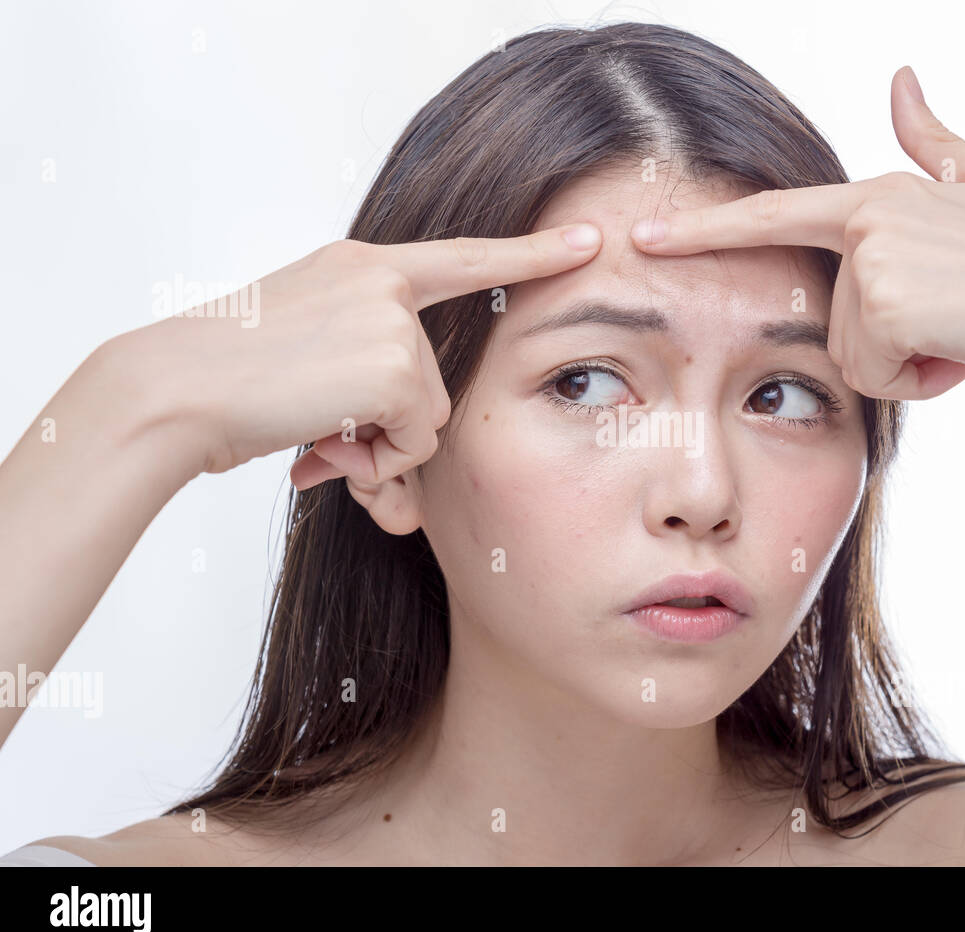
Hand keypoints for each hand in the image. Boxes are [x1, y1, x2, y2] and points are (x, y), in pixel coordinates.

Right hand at [121, 224, 602, 490]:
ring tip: (314, 428)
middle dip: (391, 424)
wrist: (172, 391)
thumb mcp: (302, 343)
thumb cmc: (225, 380)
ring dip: (379, 443)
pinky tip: (323, 438)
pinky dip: (376, 457)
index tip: (590, 240)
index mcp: (360, 267)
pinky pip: (417, 438)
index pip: (462, 256)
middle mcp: (381, 280)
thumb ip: (361, 357)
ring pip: (429, 414)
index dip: (530, 251)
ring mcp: (390, 318)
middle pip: (437, 378)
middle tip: (324, 428)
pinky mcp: (393, 363)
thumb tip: (398, 430)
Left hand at [629, 66, 964, 400]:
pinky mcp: (885, 302)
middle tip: (964, 319)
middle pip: (836, 321)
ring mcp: (874, 258)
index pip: (776, 215)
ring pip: (856, 355)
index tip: (642, 238)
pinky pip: (877, 377)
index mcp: (879, 196)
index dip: (706, 231)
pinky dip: (924, 382)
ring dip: (913, 364)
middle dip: (896, 344)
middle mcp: (868, 218)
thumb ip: (934, 142)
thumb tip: (902, 78)